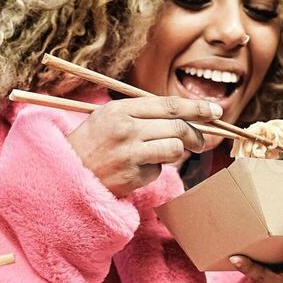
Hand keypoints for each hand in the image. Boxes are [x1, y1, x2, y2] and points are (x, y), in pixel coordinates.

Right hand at [66, 96, 221, 196]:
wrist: (67, 174)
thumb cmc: (92, 143)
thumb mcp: (109, 117)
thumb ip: (142, 112)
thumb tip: (183, 114)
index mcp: (120, 110)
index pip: (169, 105)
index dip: (196, 107)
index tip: (215, 111)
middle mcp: (125, 129)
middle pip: (177, 127)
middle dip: (196, 134)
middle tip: (200, 141)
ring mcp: (129, 154)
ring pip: (174, 149)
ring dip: (176, 153)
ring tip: (161, 154)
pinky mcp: (132, 177)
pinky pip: (158, 171)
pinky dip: (154, 170)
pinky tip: (136, 169)